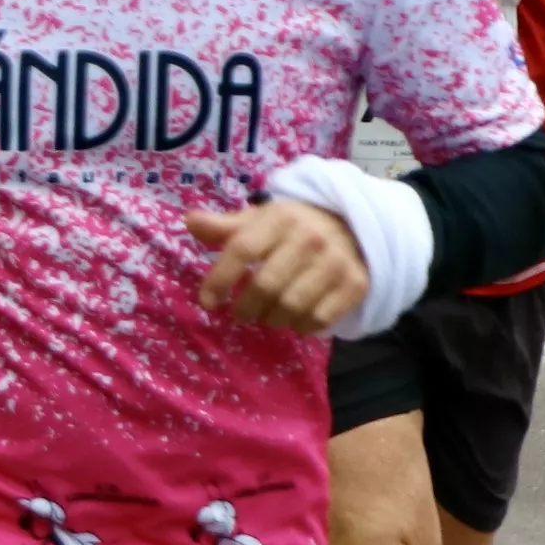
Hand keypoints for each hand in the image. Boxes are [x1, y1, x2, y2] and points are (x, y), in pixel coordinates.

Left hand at [183, 200, 369, 332]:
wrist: (352, 226)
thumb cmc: (293, 228)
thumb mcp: (260, 221)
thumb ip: (225, 227)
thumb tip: (189, 221)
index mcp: (281, 218)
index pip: (242, 250)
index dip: (220, 279)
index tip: (207, 301)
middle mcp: (310, 238)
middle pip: (265, 286)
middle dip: (246, 307)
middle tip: (241, 313)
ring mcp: (336, 262)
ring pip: (291, 306)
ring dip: (272, 319)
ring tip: (267, 314)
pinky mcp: (355, 284)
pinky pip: (318, 319)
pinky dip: (300, 326)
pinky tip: (294, 319)